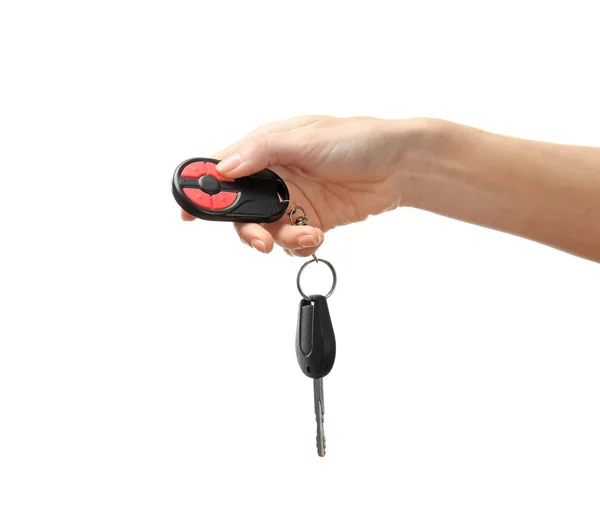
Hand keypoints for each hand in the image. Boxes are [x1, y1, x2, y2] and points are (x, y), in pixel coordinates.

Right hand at [181, 115, 430, 255]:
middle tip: (261, 241)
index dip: (203, 190)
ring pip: (267, 230)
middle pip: (241, 210)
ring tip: (307, 235)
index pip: (223, 169)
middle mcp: (274, 176)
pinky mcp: (310, 220)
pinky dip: (300, 245)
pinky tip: (317, 236)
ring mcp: (291, 200)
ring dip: (281, 239)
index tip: (189, 213)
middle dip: (247, 229)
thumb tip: (224, 168)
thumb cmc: (357, 140)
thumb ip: (262, 153)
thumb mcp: (305, 139)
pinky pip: (291, 241)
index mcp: (266, 149)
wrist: (399, 166)